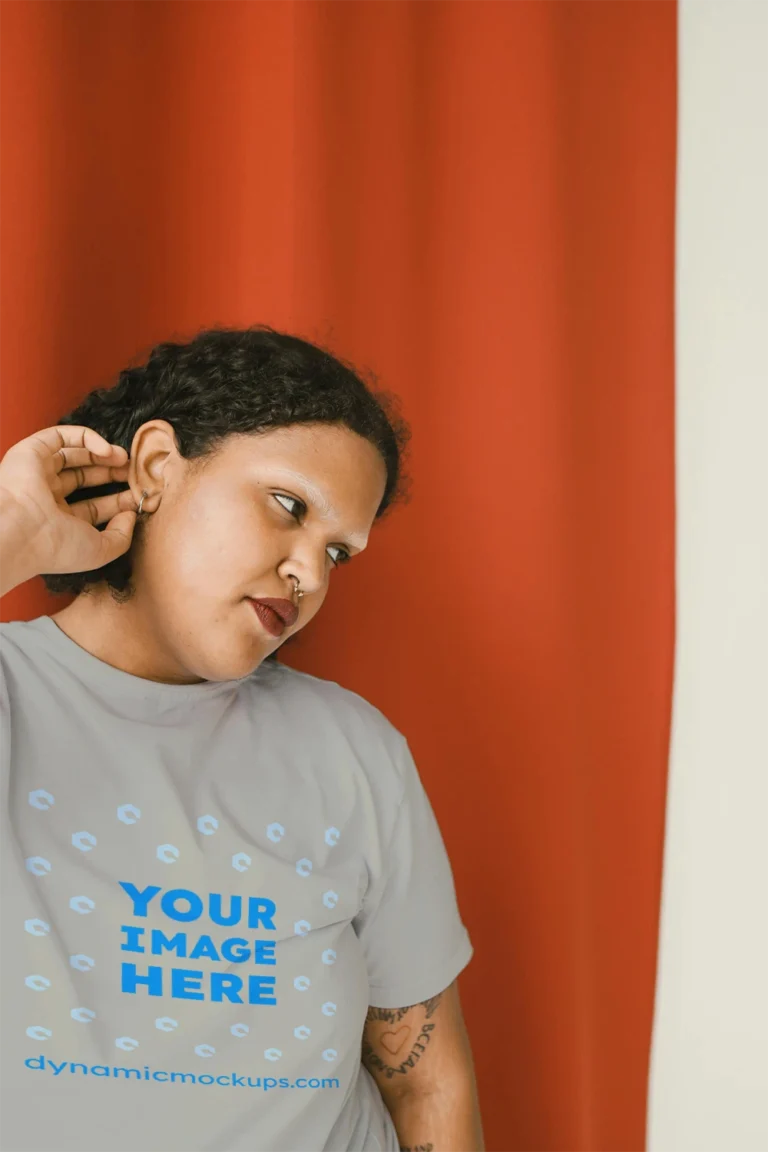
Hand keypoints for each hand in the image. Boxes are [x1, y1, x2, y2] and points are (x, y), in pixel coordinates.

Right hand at [0, 425, 138, 578]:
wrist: (21, 531)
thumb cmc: (57, 547)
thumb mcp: (100, 551)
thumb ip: (121, 536)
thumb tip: (130, 515)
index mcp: (59, 522)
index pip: (94, 507)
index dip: (119, 501)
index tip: (141, 496)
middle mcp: (46, 497)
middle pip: (85, 478)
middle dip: (112, 474)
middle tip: (134, 473)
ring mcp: (38, 473)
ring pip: (75, 455)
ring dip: (103, 454)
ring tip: (125, 459)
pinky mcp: (32, 452)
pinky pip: (61, 436)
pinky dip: (87, 438)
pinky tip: (107, 450)